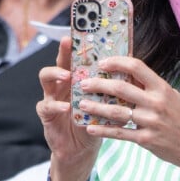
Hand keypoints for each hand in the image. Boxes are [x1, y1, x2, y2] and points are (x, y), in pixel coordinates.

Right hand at [36, 36, 100, 180]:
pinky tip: (66, 107)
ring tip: (67, 75)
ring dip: (55, 73)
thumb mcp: (106, 101)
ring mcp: (51, 97)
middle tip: (68, 42)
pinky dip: (56, 105)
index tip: (83, 31)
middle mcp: (62, 84)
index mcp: (76, 78)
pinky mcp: (47, 115)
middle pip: (58, 60)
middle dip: (62, 51)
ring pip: (45, 78)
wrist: (82, 149)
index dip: (79, 43)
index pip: (76, 56)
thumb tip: (133, 66)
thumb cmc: (95, 121)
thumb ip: (113, 85)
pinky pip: (46, 106)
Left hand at [77, 55, 179, 170]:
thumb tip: (129, 74)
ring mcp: (150, 122)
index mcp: (162, 88)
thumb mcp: (172, 96)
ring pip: (116, 112)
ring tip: (82, 104)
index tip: (102, 63)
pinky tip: (90, 127)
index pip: (137, 67)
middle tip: (84, 83)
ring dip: (96, 107)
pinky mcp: (145, 139)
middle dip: (99, 84)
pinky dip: (103, 130)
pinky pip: (119, 133)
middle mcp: (155, 103)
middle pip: (121, 88)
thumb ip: (152, 87)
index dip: (117, 62)